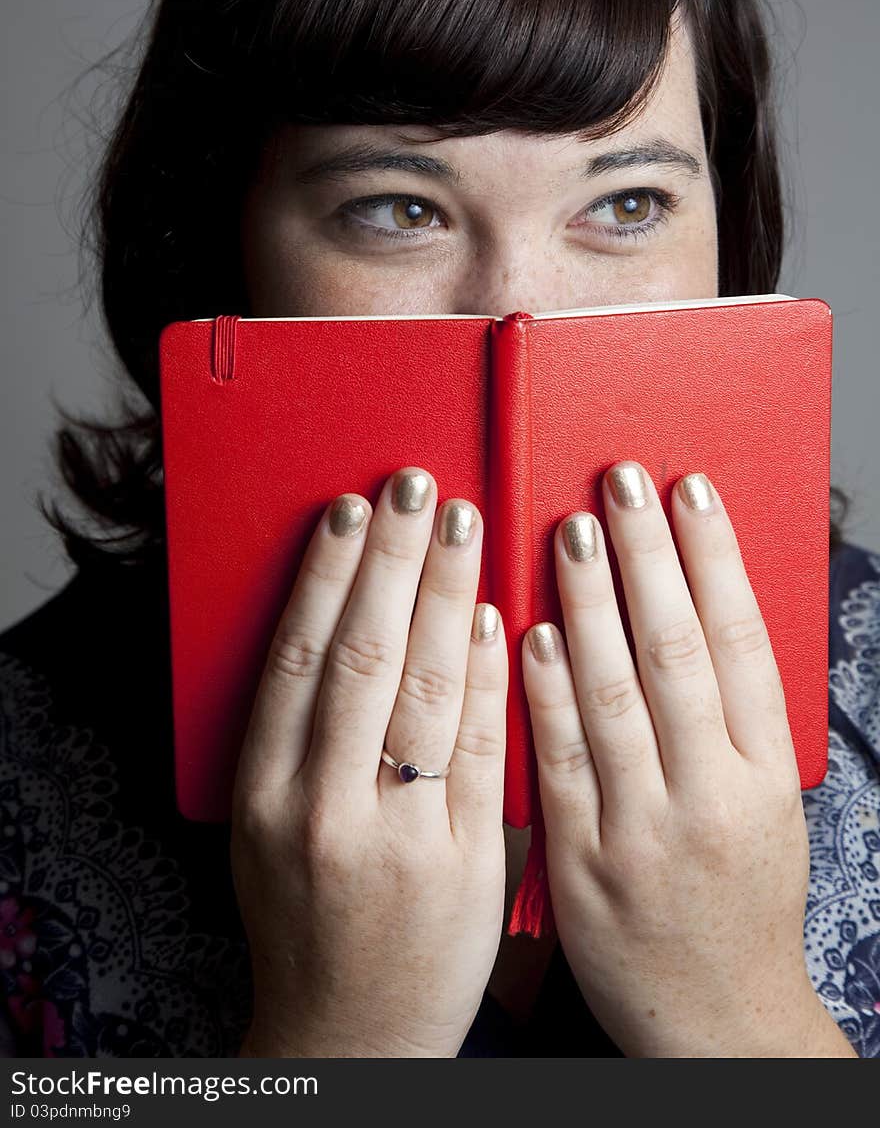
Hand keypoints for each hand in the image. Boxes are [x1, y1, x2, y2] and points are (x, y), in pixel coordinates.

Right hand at [230, 466, 507, 1058]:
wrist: (352, 1030)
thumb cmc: (308, 919)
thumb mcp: (268, 831)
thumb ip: (299, 740)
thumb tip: (337, 623)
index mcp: (266, 796)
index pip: (298, 659)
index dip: (326, 575)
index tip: (352, 511)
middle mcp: (323, 810)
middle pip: (361, 658)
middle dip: (391, 560)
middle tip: (414, 486)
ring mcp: (397, 838)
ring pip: (422, 692)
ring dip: (445, 594)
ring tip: (461, 523)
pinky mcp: (463, 863)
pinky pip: (478, 751)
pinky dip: (486, 676)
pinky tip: (495, 615)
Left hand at [523, 460, 853, 1057]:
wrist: (717, 1023)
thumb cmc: (741, 902)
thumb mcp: (766, 810)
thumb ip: (730, 722)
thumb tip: (697, 612)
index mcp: (766, 779)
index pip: (742, 644)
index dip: (715, 558)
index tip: (689, 490)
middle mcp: (712, 798)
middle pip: (677, 653)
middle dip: (648, 557)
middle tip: (620, 481)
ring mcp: (644, 831)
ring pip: (614, 698)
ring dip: (588, 605)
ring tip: (569, 531)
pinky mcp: (582, 864)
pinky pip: (559, 765)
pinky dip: (544, 694)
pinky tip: (528, 632)